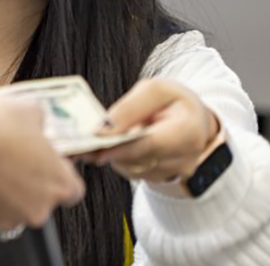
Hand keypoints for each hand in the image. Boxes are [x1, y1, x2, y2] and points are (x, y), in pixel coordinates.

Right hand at [0, 92, 84, 230]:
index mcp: (60, 183)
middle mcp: (40, 207)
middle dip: (31, 182)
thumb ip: (40, 122)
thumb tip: (36, 122)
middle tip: (14, 159)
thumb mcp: (28, 109)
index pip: (74, 189)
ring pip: (15, 205)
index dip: (60, 174)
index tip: (48, 162)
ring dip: (8, 190)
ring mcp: (11, 216)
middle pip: (43, 199)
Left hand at [90, 78, 219, 184]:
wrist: (194, 121)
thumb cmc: (175, 102)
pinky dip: (114, 159)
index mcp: (189, 132)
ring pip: (131, 168)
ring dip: (107, 156)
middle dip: (106, 152)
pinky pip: (131, 171)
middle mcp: (184, 159)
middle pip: (137, 159)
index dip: (122, 147)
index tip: (96, 147)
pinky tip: (99, 148)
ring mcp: (172, 173)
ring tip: (82, 145)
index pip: (152, 144)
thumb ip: (131, 107)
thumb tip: (105, 128)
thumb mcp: (157, 90)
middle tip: (75, 148)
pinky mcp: (159, 178)